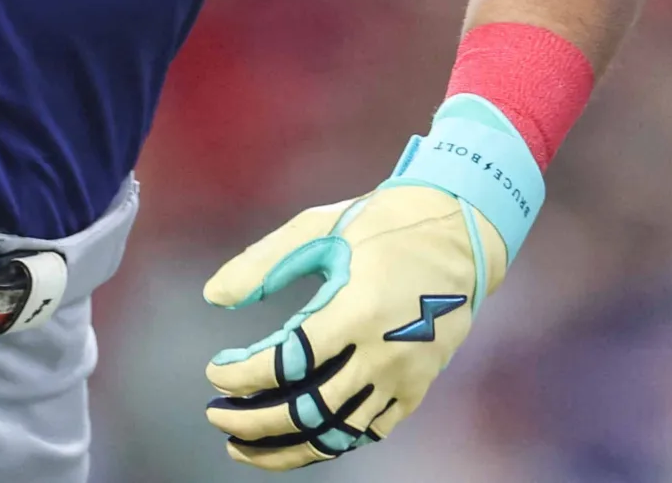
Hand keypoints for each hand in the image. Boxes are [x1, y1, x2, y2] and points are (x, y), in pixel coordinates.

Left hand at [203, 94, 545, 467]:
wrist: (459, 230)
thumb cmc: (381, 223)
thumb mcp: (319, 228)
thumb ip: (263, 264)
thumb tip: (212, 296)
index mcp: (356, 310)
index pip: (287, 364)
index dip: (243, 376)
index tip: (215, 372)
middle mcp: (383, 353)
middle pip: (307, 410)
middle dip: (253, 420)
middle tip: (217, 416)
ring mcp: (404, 376)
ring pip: (338, 434)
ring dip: (286, 448)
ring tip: (245, 446)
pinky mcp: (418, 387)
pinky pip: (369, 432)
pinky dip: (330, 441)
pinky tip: (298, 438)